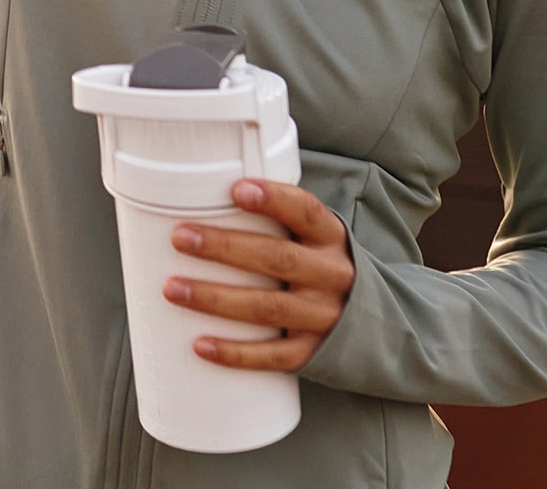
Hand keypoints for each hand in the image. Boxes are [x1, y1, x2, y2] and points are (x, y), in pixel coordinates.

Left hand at [165, 178, 355, 371]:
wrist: (374, 321)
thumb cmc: (316, 265)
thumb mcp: (311, 236)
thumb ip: (274, 220)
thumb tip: (200, 194)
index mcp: (329, 238)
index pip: (306, 212)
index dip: (274, 200)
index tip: (237, 190)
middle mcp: (331, 275)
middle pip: (277, 258)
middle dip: (225, 248)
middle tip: (180, 238)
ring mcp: (324, 316)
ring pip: (268, 307)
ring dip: (216, 299)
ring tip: (173, 289)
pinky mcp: (312, 351)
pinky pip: (273, 355)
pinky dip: (235, 352)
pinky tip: (200, 344)